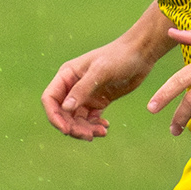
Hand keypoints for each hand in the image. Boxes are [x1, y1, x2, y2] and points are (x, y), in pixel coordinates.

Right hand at [43, 32, 165, 137]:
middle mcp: (72, 87)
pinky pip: (90, 119)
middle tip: (89, 136)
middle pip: (63, 114)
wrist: (140, 54)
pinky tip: (105, 127)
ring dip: (85, 129)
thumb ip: (82, 89)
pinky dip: (94, 126)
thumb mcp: (101, 71)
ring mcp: (85, 95)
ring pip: (76, 119)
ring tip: (101, 132)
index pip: (50, 99)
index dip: (54, 116)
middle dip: (73, 127)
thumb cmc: (119, 57)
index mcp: (67, 76)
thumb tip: (65, 108)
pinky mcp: (98, 102)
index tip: (66, 130)